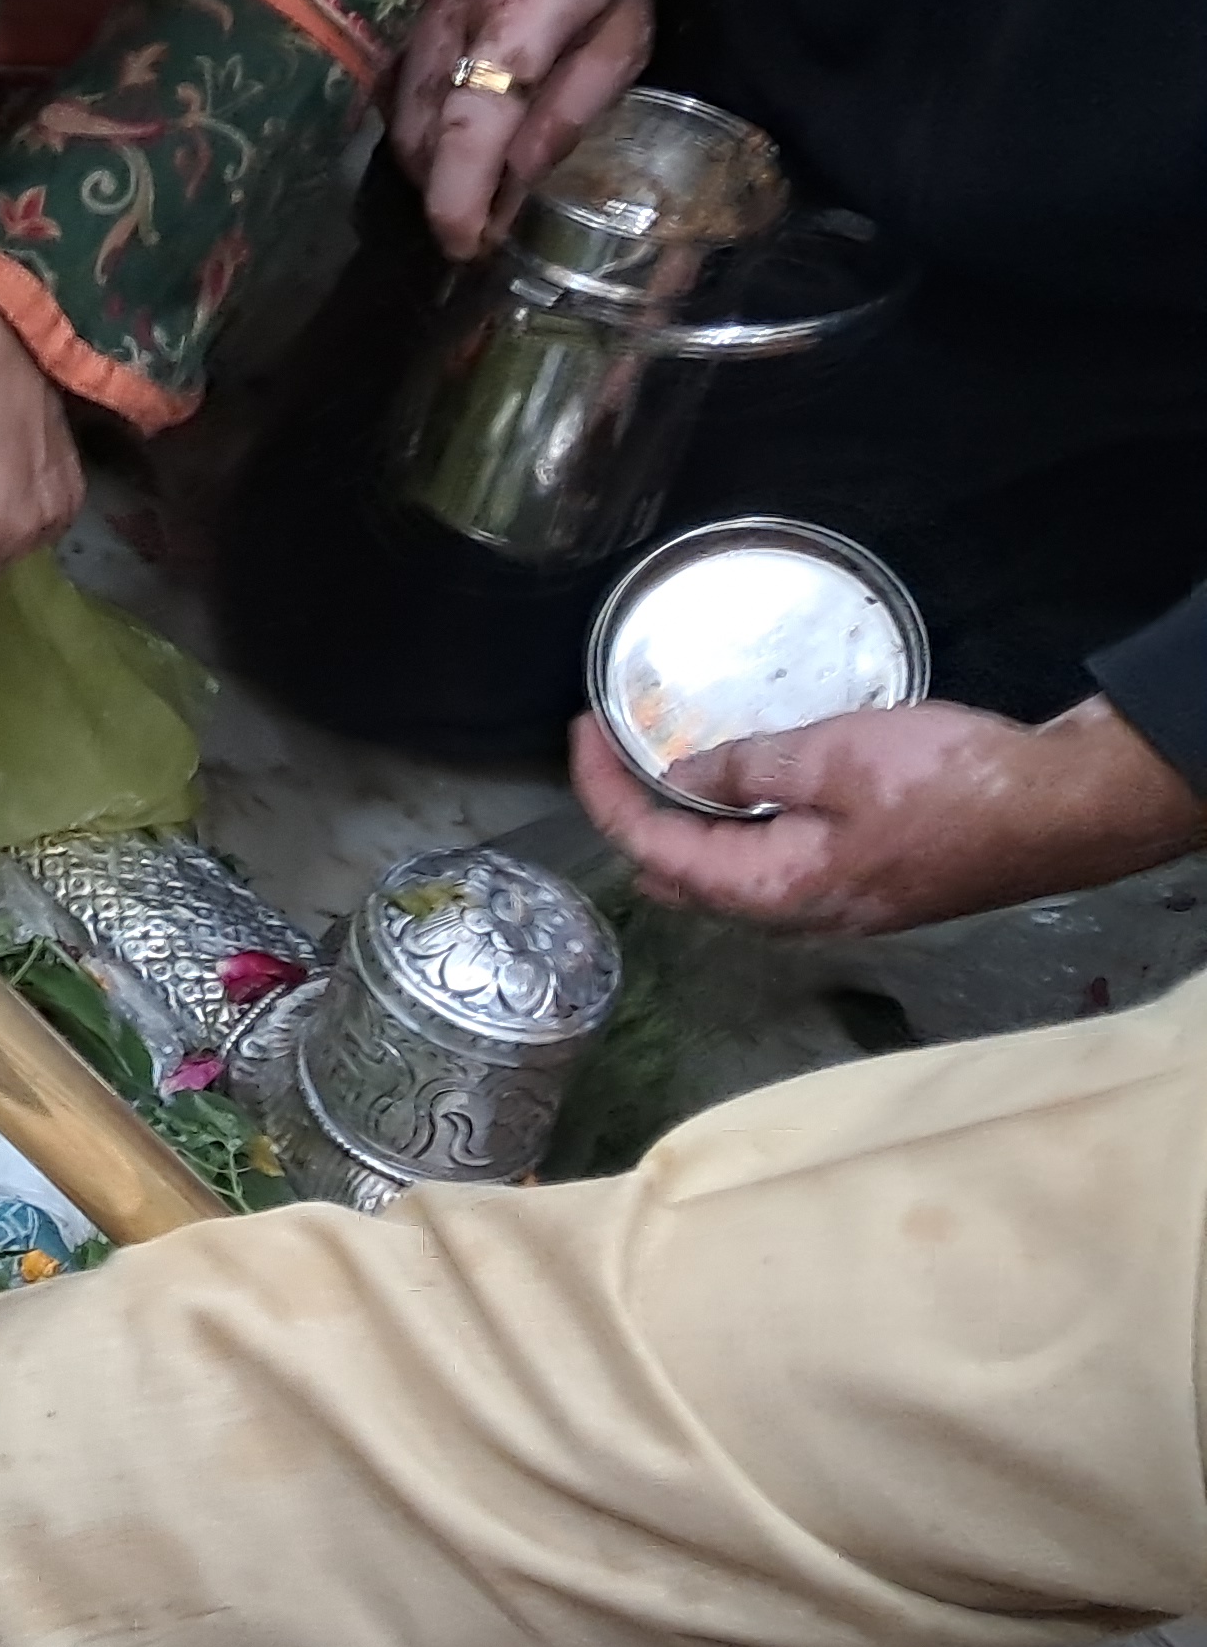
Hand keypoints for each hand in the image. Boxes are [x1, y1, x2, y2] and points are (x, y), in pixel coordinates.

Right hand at [390, 0, 652, 260]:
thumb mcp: (628, 16)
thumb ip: (581, 98)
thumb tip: (523, 175)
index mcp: (518, 17)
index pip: (468, 129)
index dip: (459, 199)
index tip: (466, 244)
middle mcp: (443, 16)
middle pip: (417, 136)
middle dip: (444, 189)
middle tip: (479, 217)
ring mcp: (399, 7)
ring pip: (386, 116)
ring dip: (422, 159)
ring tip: (461, 174)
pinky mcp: (377, 3)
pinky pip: (372, 84)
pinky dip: (398, 120)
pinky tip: (431, 127)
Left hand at [571, 699, 1206, 935]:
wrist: (1065, 808)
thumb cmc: (954, 783)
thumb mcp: (834, 755)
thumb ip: (748, 767)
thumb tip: (682, 777)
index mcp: (775, 890)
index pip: (654, 850)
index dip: (605, 793)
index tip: (581, 733)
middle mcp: (797, 913)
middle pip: (681, 878)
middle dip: (633, 820)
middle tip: (610, 754)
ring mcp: (836, 903)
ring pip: (729, 875)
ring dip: (685, 827)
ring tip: (660, 766)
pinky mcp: (870, 883)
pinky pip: (778, 864)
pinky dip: (739, 828)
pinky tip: (744, 789)